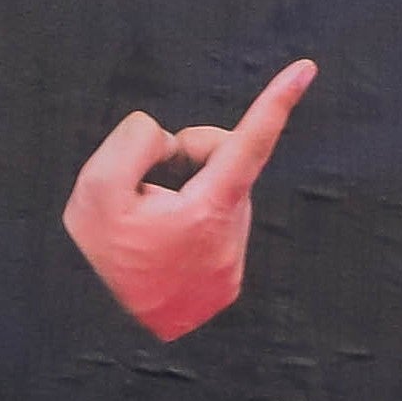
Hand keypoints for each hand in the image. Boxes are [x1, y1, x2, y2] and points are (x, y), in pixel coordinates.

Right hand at [62, 62, 313, 341]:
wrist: (95, 331)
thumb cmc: (100, 256)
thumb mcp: (97, 187)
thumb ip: (136, 142)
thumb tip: (167, 140)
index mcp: (208, 210)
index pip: (249, 142)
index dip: (277, 102)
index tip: (306, 70)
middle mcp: (232, 235)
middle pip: (221, 161)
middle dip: (186, 156)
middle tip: (144, 184)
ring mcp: (232, 263)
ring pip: (216, 193)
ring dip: (183, 193)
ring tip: (148, 224)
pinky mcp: (227, 282)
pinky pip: (213, 227)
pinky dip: (187, 224)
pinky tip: (160, 246)